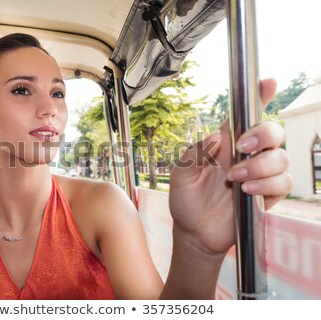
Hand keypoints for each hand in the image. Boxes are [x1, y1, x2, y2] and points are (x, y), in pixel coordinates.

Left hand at [168, 78, 292, 255]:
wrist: (193, 232)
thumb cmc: (185, 200)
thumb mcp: (180, 176)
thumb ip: (194, 154)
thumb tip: (217, 137)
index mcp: (224, 145)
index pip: (245, 116)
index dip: (259, 97)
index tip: (268, 82)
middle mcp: (245, 156)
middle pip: (272, 132)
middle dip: (264, 135)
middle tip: (243, 148)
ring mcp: (258, 175)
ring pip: (281, 159)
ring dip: (260, 167)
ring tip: (235, 180)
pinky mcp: (267, 196)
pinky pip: (284, 183)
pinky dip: (268, 186)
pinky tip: (247, 192)